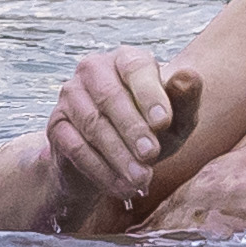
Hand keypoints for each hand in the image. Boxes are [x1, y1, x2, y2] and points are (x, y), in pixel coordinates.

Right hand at [41, 50, 201, 231]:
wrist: (115, 160)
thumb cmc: (153, 130)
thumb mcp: (178, 119)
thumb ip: (186, 98)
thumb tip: (188, 76)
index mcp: (127, 59)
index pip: (136, 68)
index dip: (149, 95)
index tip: (163, 123)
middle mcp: (94, 69)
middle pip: (110, 96)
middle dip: (133, 129)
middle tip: (151, 155)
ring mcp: (71, 95)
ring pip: (92, 124)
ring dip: (118, 155)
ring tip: (141, 179)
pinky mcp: (57, 124)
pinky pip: (76, 147)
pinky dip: (101, 170)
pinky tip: (121, 187)